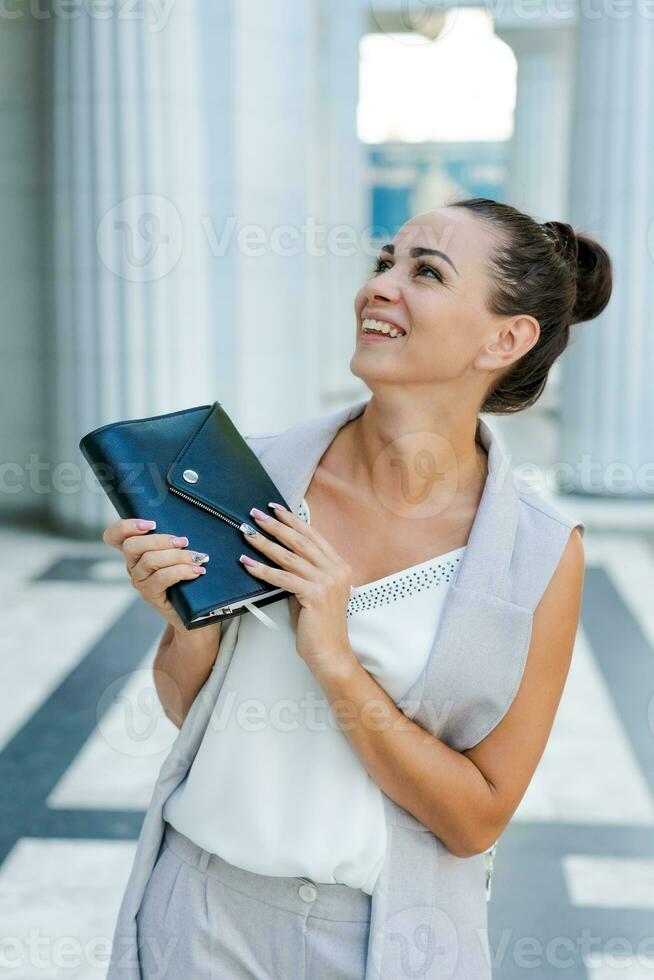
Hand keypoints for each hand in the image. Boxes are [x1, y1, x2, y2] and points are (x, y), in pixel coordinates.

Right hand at [102, 518, 209, 628]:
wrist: (193, 610)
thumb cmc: (186, 576)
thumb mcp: (177, 553)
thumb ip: (173, 539)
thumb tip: (186, 520)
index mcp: (135, 551)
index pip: (114, 536)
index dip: (125, 527)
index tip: (150, 524)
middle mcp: (132, 565)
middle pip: (132, 545)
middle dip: (159, 540)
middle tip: (183, 541)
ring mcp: (139, 581)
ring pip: (150, 560)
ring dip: (178, 556)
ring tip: (198, 558)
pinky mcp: (150, 595)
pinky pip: (162, 578)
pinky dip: (182, 571)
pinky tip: (197, 571)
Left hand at [240, 504, 355, 673]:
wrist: (330, 652)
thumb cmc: (318, 624)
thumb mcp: (313, 591)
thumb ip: (303, 572)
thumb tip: (279, 554)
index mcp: (339, 565)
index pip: (313, 536)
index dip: (293, 520)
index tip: (276, 507)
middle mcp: (336, 570)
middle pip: (300, 541)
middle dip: (275, 525)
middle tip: (255, 514)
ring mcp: (328, 581)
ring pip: (289, 556)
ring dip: (265, 543)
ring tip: (247, 533)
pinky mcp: (316, 595)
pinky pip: (283, 578)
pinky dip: (262, 569)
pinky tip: (247, 563)